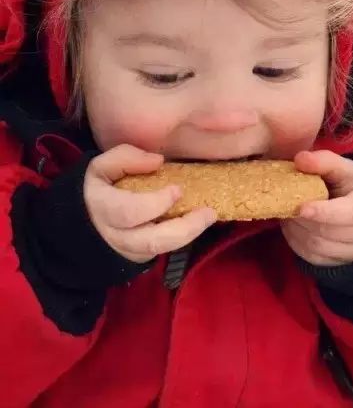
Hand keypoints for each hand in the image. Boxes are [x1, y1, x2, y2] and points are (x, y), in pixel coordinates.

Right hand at [84, 145, 215, 263]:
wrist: (80, 221)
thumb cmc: (95, 188)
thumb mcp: (101, 166)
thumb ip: (126, 158)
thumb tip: (158, 161)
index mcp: (103, 208)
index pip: (130, 212)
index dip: (155, 204)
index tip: (177, 189)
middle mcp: (116, 235)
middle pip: (152, 241)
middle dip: (184, 227)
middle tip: (208, 212)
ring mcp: (128, 250)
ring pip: (160, 250)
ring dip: (188, 234)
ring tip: (209, 216)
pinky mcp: (138, 256)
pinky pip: (162, 250)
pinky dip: (181, 237)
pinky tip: (197, 222)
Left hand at [281, 150, 352, 266]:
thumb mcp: (348, 169)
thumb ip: (325, 162)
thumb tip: (300, 159)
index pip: (350, 213)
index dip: (325, 212)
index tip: (302, 207)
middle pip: (329, 232)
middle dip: (303, 218)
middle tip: (284, 201)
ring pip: (318, 247)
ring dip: (296, 230)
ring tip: (286, 210)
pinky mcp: (338, 263)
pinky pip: (313, 257)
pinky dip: (296, 241)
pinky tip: (291, 224)